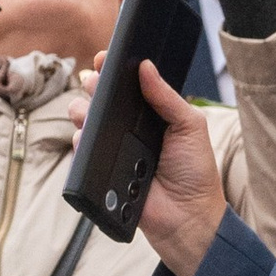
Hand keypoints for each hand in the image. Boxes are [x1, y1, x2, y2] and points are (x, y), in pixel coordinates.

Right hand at [68, 59, 224, 275]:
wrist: (188, 216)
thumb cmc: (195, 173)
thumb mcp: (190, 126)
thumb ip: (167, 97)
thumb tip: (145, 66)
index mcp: (152, 113)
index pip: (128, 85)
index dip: (114, 70)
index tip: (105, 59)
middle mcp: (129, 127)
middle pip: (101, 98)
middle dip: (93, 86)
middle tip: (94, 83)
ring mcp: (114, 147)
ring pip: (85, 120)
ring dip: (82, 110)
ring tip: (88, 111)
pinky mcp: (102, 168)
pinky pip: (81, 149)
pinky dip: (80, 140)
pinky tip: (86, 137)